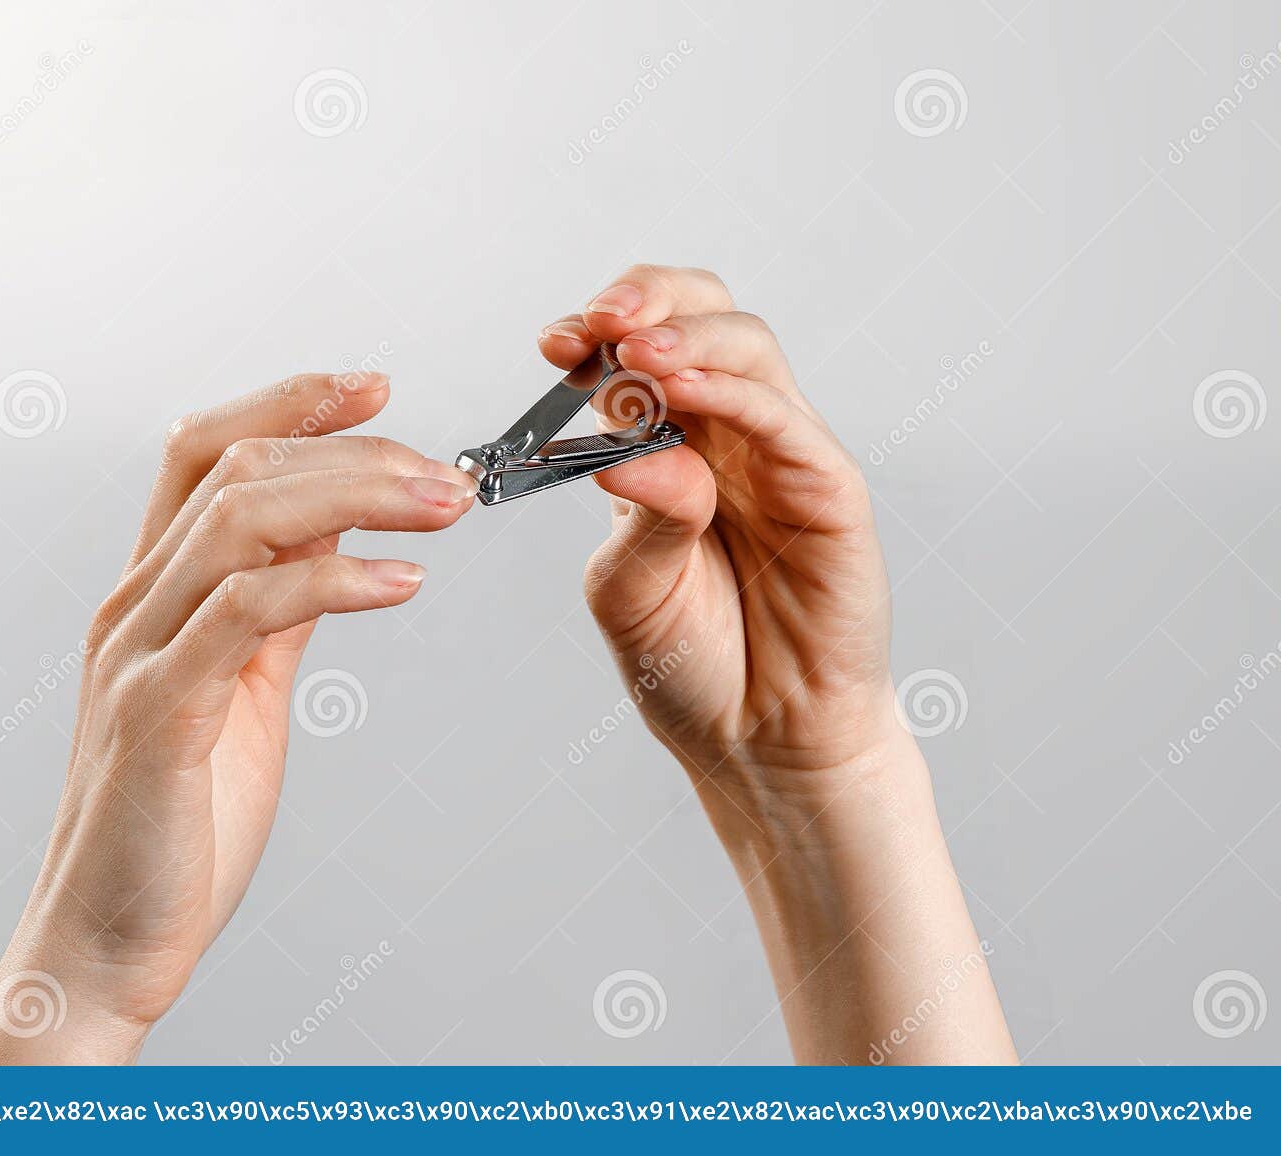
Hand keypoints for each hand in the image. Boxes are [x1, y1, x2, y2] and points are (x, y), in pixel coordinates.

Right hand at [0, 371, 476, 1062]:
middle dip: (352, 451)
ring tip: (442, 507)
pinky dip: (333, 582)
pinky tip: (403, 583)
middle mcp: (134, 606)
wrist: (108, 936)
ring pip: (240, 522)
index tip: (375, 387)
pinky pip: (247, 613)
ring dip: (357, 497)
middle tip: (447, 473)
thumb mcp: (240, 690)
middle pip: (236, 471)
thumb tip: (335, 536)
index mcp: (151, 594)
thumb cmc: (179, 819)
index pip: (206, 454)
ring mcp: (139, 654)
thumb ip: (274, 611)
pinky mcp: (160, 714)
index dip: (289, 404)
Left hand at [541, 266, 1013, 1062]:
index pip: (644, 351)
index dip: (601, 330)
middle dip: (650, 300)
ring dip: (688, 339)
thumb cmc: (693, 664)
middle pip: (705, 319)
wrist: (759, 741)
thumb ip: (637, 513)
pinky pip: (788, 422)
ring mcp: (784, 457)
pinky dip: (737, 395)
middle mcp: (730, 436)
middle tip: (601, 319)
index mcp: (673, 446)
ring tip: (637, 355)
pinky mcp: (831, 492)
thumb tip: (634, 442)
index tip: (554, 341)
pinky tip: (687, 390)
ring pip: (750, 351)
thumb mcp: (630, 588)